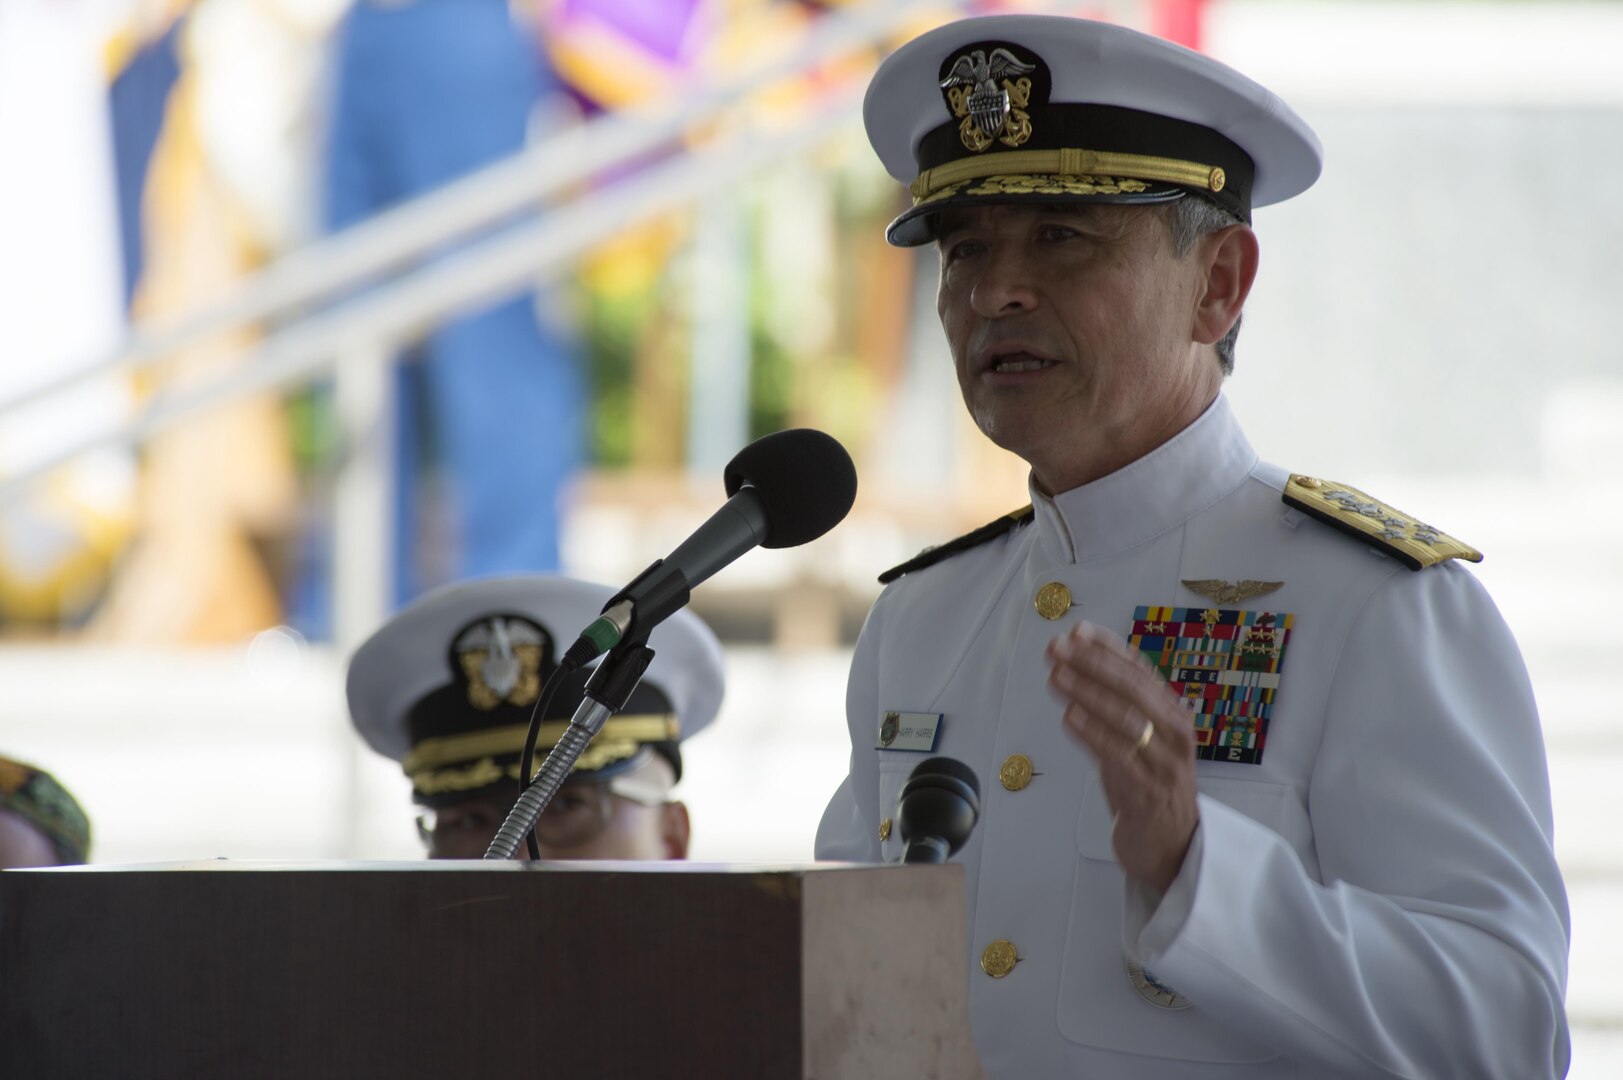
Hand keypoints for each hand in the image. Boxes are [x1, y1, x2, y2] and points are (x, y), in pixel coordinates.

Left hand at [1046, 621, 1198, 894]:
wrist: (1171, 845)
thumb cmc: (1147, 784)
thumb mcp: (1138, 738)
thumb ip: (1117, 704)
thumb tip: (1077, 660)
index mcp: (1172, 713)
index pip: (1140, 669)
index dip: (1107, 648)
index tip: (1076, 631)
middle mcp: (1174, 733)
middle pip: (1132, 688)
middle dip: (1091, 664)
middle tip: (1057, 649)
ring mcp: (1164, 763)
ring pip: (1125, 718)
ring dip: (1088, 693)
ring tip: (1056, 676)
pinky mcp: (1148, 792)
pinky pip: (1117, 755)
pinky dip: (1092, 733)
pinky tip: (1069, 717)